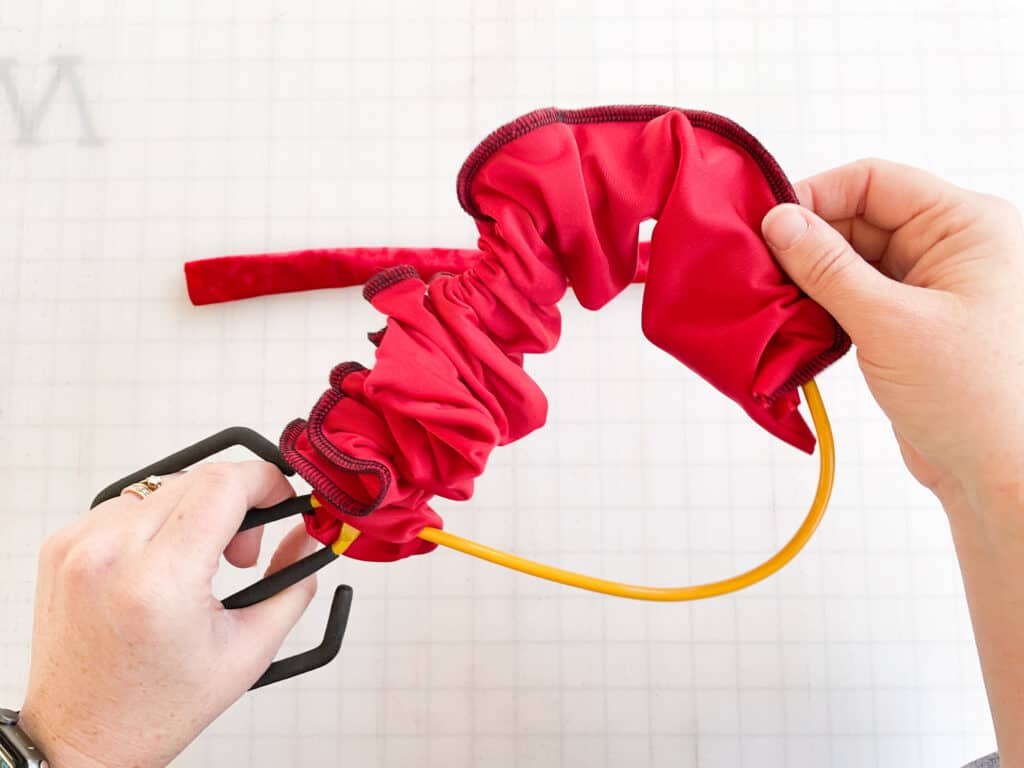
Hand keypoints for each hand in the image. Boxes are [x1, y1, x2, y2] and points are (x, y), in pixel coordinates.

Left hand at [19, 462, 317, 767]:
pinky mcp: (61, 544)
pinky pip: (127, 504)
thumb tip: (312, 533)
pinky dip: (157, 524)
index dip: (266, 480)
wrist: (81, 737)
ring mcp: (79, 545)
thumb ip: (293, 583)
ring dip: (195, 513)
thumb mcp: (249, 650)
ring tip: (198, 565)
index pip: (224, 484)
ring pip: (164, 487)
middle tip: (241, 555)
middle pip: (198, 479)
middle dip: (237, 504)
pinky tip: (161, 566)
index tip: (281, 497)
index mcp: (159, 582)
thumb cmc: (155, 707)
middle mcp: (110, 554)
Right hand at [761, 159, 1023, 507]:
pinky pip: (855, 298)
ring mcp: (929, 288)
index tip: (767, 225)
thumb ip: (828, 267)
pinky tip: (797, 326)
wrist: (1000, 475)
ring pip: (851, 261)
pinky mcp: (909, 325)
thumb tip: (779, 221)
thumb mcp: (890, 323)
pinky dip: (822, 309)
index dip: (817, 196)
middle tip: (759, 270)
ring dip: (811, 280)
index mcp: (966, 226)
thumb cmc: (975, 398)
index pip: (875, 182)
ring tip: (774, 302)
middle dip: (807, 243)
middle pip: (859, 219)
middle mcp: (950, 248)